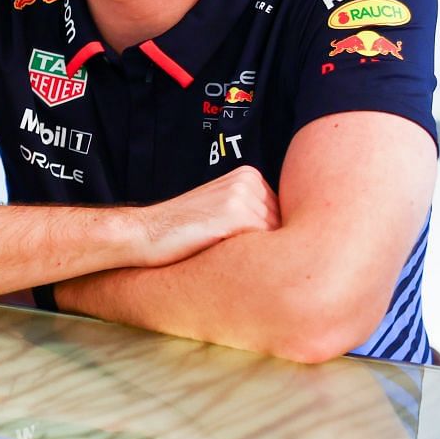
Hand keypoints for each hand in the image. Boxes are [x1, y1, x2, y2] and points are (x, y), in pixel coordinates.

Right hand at [132, 166, 279, 267]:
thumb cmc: (181, 231)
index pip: (282, 214)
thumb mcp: (219, 208)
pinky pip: (266, 247)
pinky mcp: (237, 216)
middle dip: (268, 247)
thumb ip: (253, 212)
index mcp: (248, 175)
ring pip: (278, 239)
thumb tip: (295, 235)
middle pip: (284, 226)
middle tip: (234, 257)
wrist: (144, 234)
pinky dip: (252, 263)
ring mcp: (243, 196)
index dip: (267, 238)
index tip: (242, 246)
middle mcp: (249, 181)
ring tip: (226, 258)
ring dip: (261, 257)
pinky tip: (224, 262)